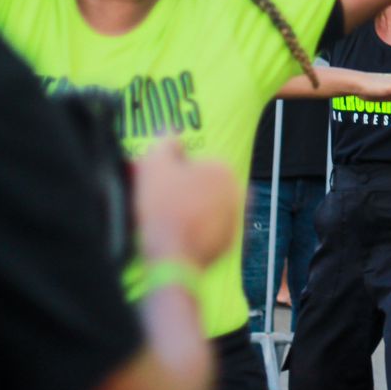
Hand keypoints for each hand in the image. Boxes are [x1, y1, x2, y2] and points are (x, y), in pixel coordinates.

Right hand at [133, 140, 238, 267]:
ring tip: (162, 223)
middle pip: (199, 187)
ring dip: (186, 212)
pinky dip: (193, 233)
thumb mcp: (154, 165)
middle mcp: (237, 191)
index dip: (168, 174)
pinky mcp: (229, 243)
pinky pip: (206, 232)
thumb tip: (170, 131)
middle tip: (155, 204)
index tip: (153, 186)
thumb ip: (164, 143)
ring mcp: (236, 219)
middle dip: (179, 192)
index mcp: (223, 169)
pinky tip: (175, 237)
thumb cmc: (164, 207)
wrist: (174, 257)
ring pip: (203, 209)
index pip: (191, 164)